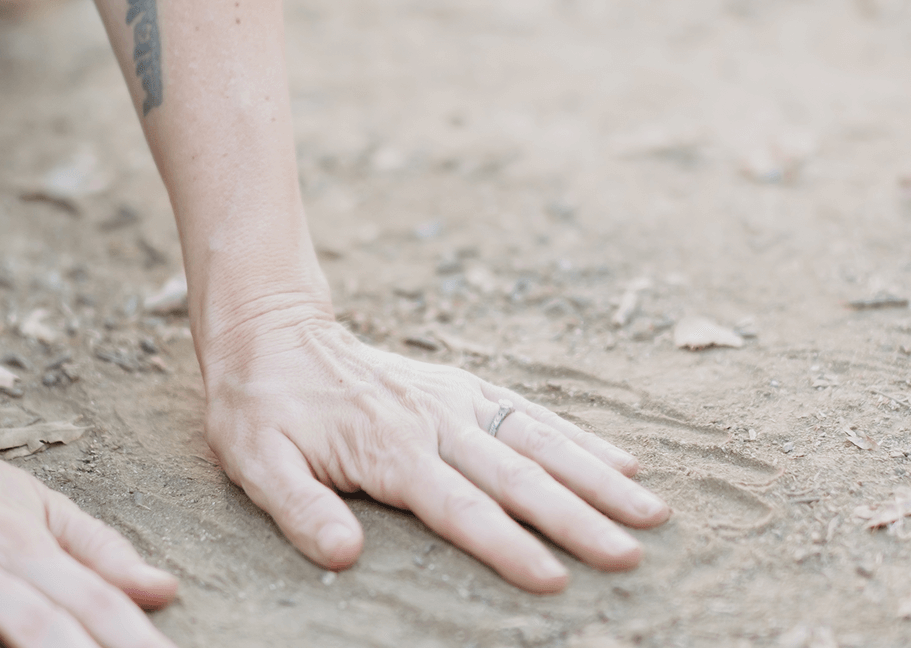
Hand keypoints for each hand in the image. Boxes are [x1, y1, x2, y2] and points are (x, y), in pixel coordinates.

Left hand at [199, 314, 670, 592]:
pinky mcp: (466, 389)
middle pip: (520, 479)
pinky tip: (624, 463)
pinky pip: (533, 415)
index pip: (462, 510)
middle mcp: (436, 423)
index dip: (509, 546)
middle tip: (632, 554)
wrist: (271, 331)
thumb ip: (300, 509)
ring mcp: (457, 402)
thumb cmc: (261, 409)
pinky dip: (582, 440)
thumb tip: (344, 555)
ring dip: (599, 479)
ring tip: (653, 511)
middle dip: (580, 519)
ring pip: (542, 443)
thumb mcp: (256, 462)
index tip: (556, 578)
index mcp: (391, 451)